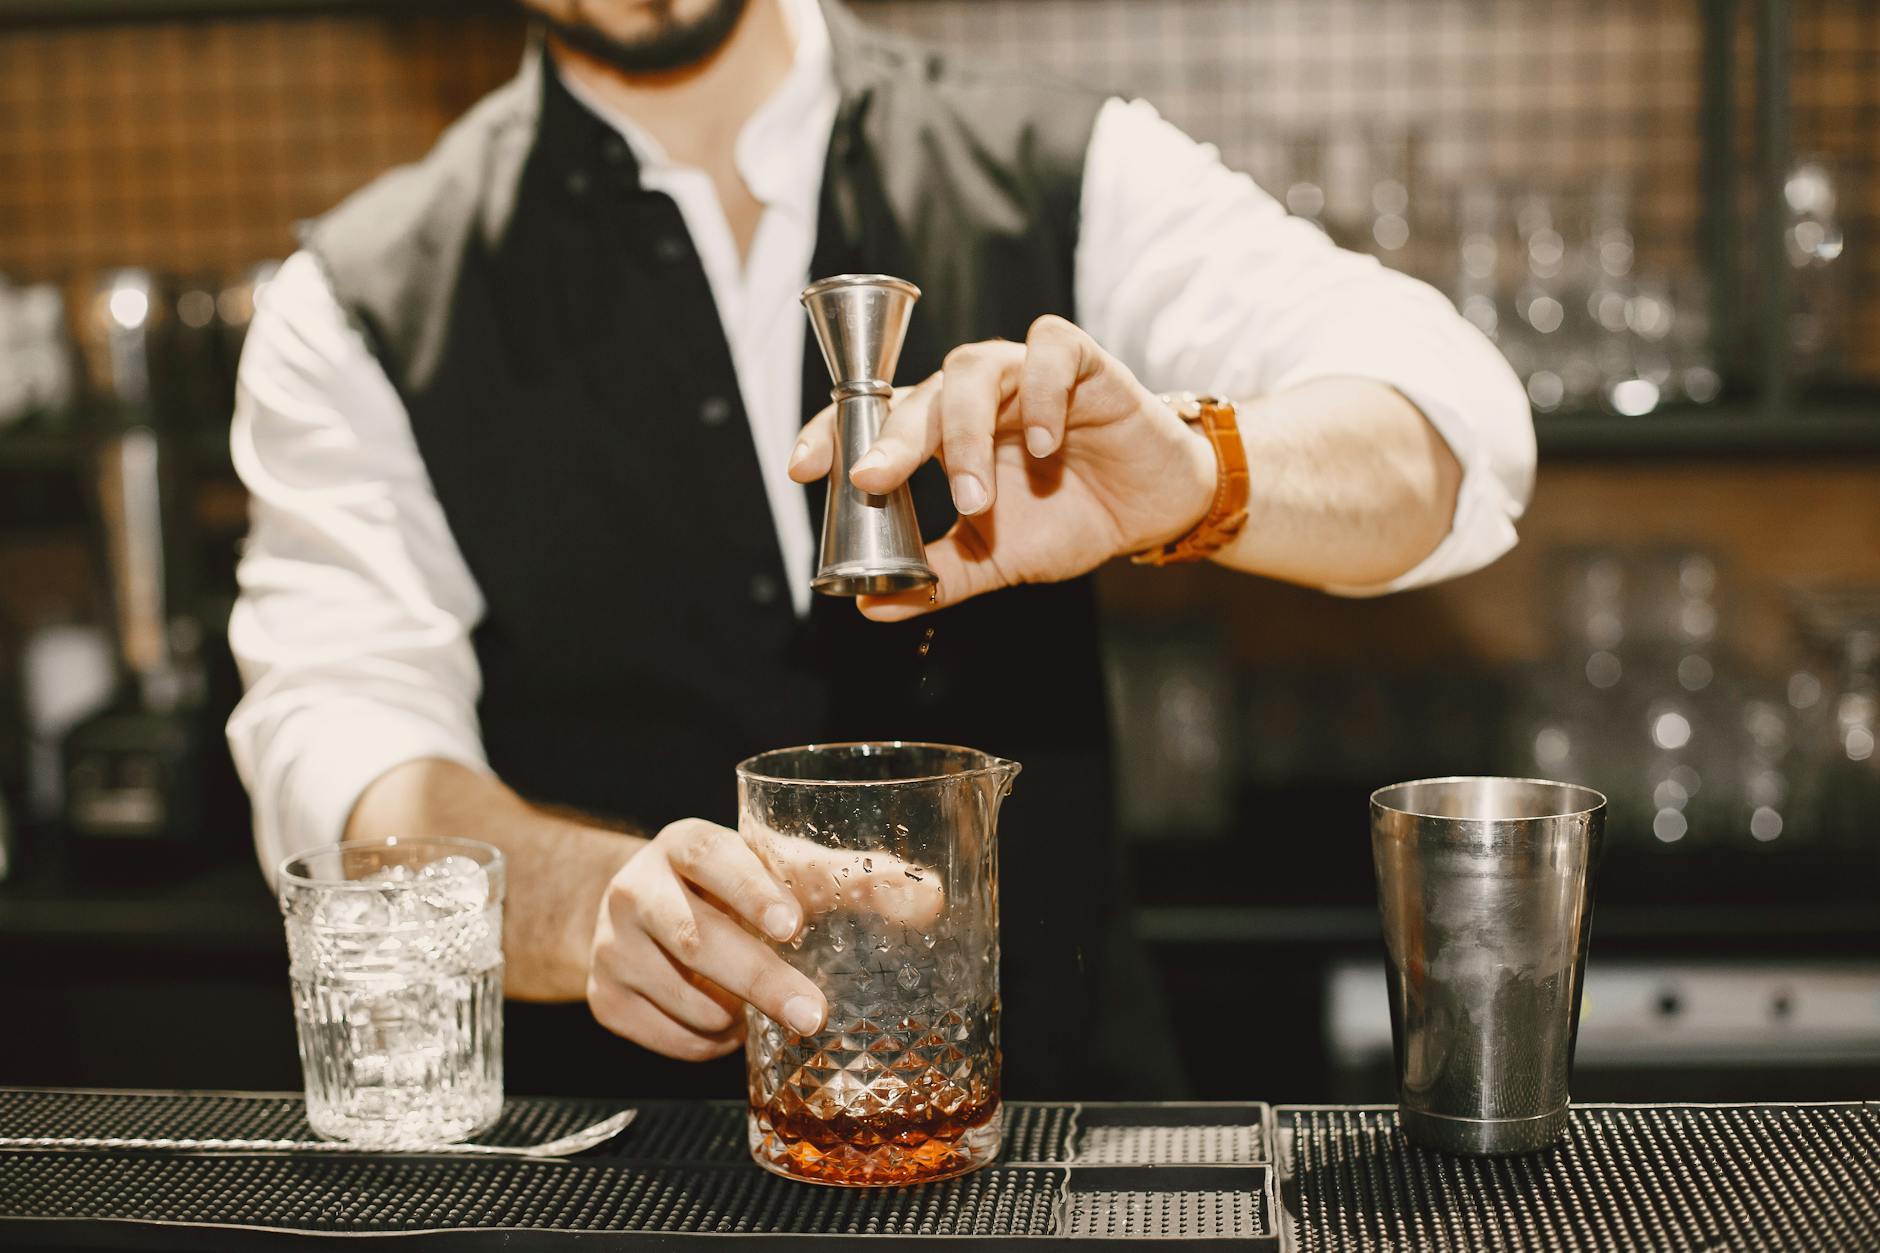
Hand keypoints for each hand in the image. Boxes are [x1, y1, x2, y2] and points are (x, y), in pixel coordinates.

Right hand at [586, 818, 943, 1060]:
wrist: (643, 912)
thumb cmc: (735, 888)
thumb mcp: (788, 870)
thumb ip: (857, 880)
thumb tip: (930, 898)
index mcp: (685, 844)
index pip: (710, 856)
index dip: (750, 889)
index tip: (793, 924)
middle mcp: (637, 889)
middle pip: (696, 938)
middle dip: (760, 980)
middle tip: (812, 1015)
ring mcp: (613, 946)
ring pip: (683, 996)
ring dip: (735, 1015)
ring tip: (761, 1009)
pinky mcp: (603, 998)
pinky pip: (669, 1038)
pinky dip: (708, 1042)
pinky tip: (724, 1023)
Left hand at [788, 315, 1216, 619]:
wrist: (1153, 508)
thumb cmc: (1070, 518)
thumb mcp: (996, 558)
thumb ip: (938, 577)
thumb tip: (871, 608)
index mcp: (942, 432)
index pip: (873, 419)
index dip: (831, 435)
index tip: (800, 470)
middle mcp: (973, 393)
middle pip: (918, 396)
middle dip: (892, 441)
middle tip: (873, 481)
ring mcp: (1023, 370)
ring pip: (972, 370)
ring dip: (965, 436)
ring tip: (974, 500)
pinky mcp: (1081, 360)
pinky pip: (1050, 350)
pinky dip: (1041, 393)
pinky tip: (1044, 445)